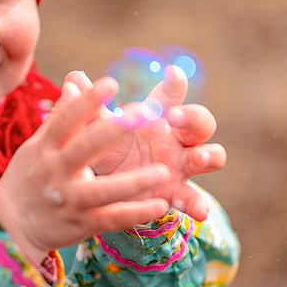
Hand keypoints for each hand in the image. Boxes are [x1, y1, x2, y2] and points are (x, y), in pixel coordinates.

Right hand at [0, 77, 173, 265]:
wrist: (9, 227)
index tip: (109, 83)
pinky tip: (160, 205)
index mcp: (45, 148)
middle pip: (85, 149)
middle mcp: (56, 172)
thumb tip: (75, 82)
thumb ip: (60, 118)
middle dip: (113, 131)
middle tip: (144, 113)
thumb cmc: (28, 178)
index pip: (65, 120)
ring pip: (103, 191)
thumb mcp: (36, 146)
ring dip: (133, 182)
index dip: (86, 102)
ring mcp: (69, 200)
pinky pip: (112, 219)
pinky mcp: (81, 224)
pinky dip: (135, 213)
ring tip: (163, 171)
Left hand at [66, 67, 225, 220]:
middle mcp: (176, 139)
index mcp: (158, 117)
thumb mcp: (95, 128)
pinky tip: (200, 212)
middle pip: (201, 122)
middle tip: (175, 118)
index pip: (172, 96)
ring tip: (198, 157)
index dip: (176, 85)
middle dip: (193, 118)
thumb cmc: (105, 147)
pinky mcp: (176, 193)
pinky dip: (199, 204)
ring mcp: (180, 166)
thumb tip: (74, 77)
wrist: (101, 185)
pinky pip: (193, 198)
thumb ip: (88, 107)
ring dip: (209, 155)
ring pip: (211, 156)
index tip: (172, 74)